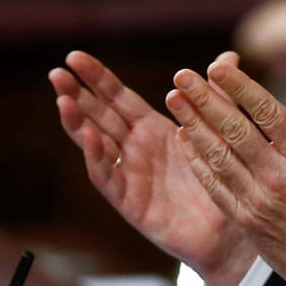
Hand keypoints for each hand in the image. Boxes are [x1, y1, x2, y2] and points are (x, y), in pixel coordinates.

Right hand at [49, 51, 255, 285]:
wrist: (230, 231)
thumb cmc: (222, 182)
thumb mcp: (221, 132)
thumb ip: (218, 96)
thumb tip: (230, 54)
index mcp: (151, 129)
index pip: (117, 97)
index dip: (96, 77)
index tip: (75, 56)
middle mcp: (135, 149)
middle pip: (98, 116)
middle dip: (76, 95)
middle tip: (56, 74)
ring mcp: (129, 175)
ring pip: (95, 144)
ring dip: (77, 123)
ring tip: (63, 101)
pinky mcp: (131, 202)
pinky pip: (109, 178)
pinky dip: (97, 157)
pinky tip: (88, 138)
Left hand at [162, 55, 285, 285]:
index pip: (268, 114)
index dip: (240, 88)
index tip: (217, 66)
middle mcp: (279, 179)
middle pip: (235, 130)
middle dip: (205, 100)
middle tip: (182, 74)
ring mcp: (258, 201)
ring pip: (219, 155)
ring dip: (194, 125)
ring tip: (174, 98)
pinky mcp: (245, 221)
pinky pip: (214, 185)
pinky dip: (197, 160)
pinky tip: (184, 138)